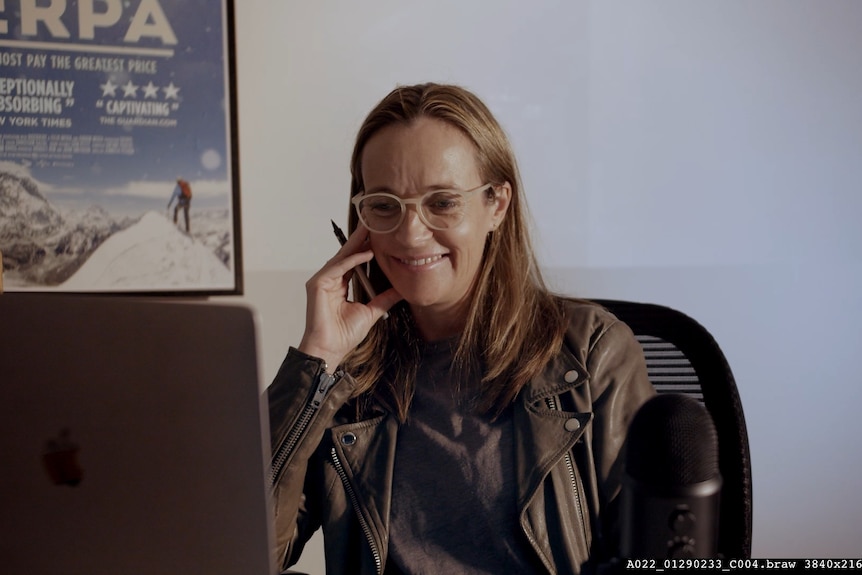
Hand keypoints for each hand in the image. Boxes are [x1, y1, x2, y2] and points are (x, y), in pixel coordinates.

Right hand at [298, 223, 401, 371]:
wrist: (331, 349)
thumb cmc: (344, 334)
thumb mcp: (371, 312)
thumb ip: (384, 298)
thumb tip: (401, 289)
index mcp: (339, 285)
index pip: (353, 262)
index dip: (365, 249)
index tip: (378, 236)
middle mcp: (329, 280)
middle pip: (346, 254)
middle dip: (360, 239)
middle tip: (373, 222)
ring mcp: (322, 281)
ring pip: (342, 257)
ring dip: (357, 243)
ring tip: (370, 229)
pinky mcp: (318, 284)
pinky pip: (339, 267)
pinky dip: (353, 260)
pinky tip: (367, 253)